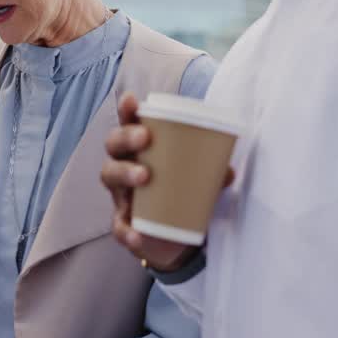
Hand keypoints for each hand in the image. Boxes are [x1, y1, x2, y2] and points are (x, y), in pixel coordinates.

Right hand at [101, 93, 232, 271]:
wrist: (173, 238)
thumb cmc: (181, 193)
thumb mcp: (197, 178)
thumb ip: (211, 171)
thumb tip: (228, 171)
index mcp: (139, 149)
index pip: (128, 124)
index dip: (126, 111)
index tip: (131, 99)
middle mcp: (123, 166)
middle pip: (114, 145)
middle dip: (126, 138)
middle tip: (145, 139)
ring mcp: (120, 194)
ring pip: (110, 177)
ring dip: (124, 173)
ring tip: (145, 177)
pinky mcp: (123, 224)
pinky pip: (117, 225)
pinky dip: (125, 230)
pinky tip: (136, 233)